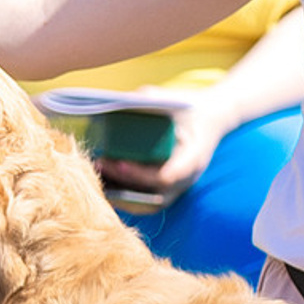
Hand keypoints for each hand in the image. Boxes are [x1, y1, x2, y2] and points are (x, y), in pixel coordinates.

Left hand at [53, 92, 223, 205]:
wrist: (208, 118)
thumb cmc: (187, 107)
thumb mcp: (172, 99)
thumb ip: (148, 99)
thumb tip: (116, 101)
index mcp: (194, 156)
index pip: (168, 176)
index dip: (141, 173)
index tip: (119, 162)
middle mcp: (187, 178)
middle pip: (154, 197)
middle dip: (124, 186)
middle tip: (99, 165)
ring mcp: (178, 187)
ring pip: (148, 205)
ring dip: (121, 196)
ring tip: (96, 175)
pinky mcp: (167, 189)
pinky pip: (145, 201)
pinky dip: (124, 196)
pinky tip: (103, 181)